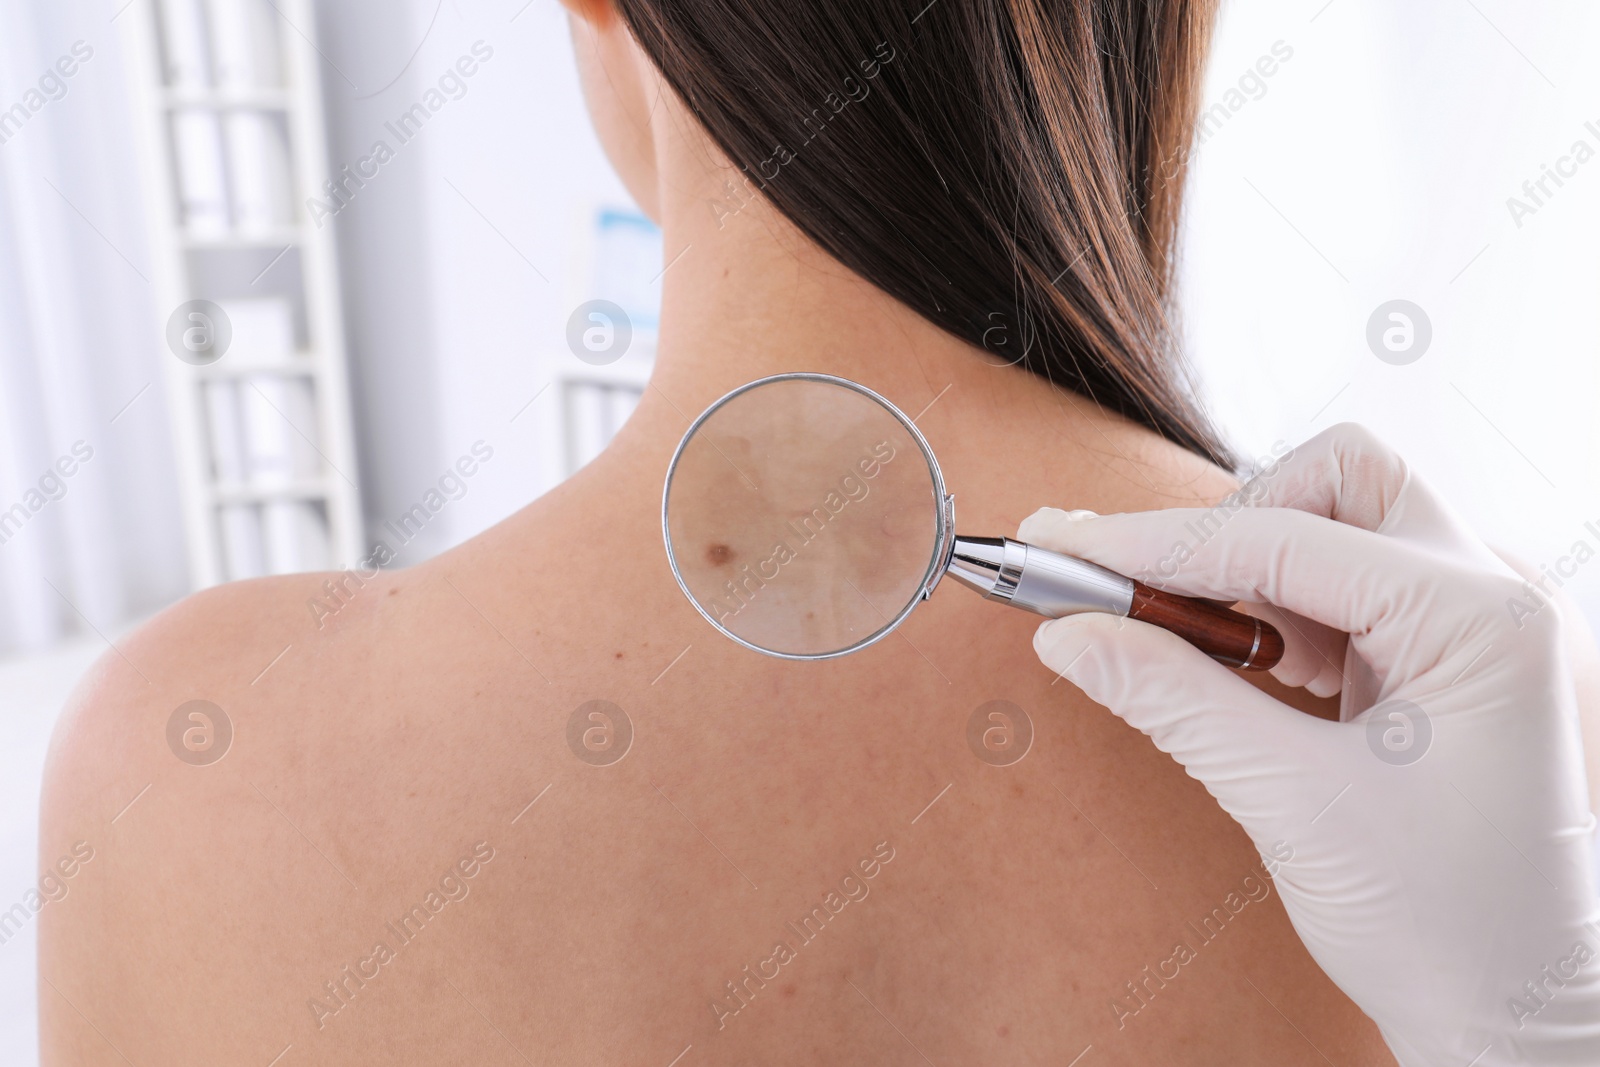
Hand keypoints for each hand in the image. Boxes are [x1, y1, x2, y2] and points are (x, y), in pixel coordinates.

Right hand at [1022, 424, 1599, 1064]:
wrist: (1512, 1016)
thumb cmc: (1443, 927)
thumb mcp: (1294, 806)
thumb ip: (1176, 701)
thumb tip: (1068, 633)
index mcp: (1478, 620)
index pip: (1285, 541)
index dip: (1158, 547)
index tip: (1065, 556)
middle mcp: (1486, 599)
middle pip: (1337, 482)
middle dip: (1230, 522)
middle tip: (1137, 589)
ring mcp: (1468, 625)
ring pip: (1341, 522)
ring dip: (1253, 566)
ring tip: (1199, 645)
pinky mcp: (1439, 659)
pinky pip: (1343, 587)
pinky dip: (1277, 609)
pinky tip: (1251, 668)